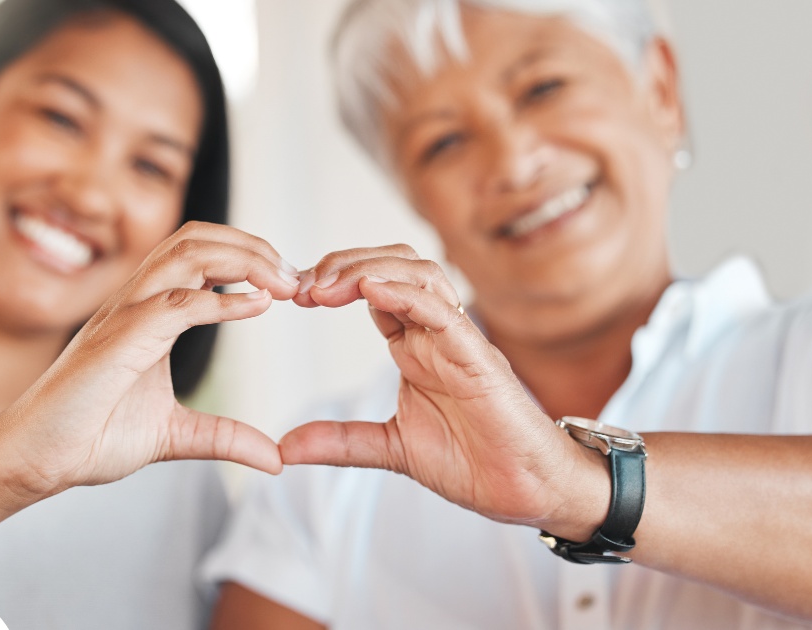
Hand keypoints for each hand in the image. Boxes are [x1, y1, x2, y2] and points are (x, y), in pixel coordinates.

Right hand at [0, 222, 301, 499]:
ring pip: (185, 255)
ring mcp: (124, 316)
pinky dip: (221, 300)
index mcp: (147, 314)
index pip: (199, 256)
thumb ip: (224, 437)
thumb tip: (275, 457)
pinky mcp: (118, 341)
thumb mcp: (176, 436)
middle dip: (252, 247)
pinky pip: (175, 304)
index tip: (290, 285)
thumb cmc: (90, 436)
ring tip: (282, 282)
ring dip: (243, 260)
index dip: (248, 259)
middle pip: (197, 239)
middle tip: (295, 276)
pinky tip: (256, 305)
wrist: (36, 459)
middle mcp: (135, 303)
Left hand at [282, 245, 607, 536]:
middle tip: (302, 285)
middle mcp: (435, 333)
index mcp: (415, 346)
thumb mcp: (389, 448)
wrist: (525, 491)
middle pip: (392, 266)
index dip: (332, 283)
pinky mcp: (477, 357)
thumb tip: (286, 447)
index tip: (293, 295)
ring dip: (368, 269)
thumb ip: (340, 441)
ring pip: (418, 274)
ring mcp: (457, 340)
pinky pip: (443, 311)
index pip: (372, 289)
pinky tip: (370, 290)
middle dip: (344, 264)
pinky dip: (406, 294)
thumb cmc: (473, 461)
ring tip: (327, 285)